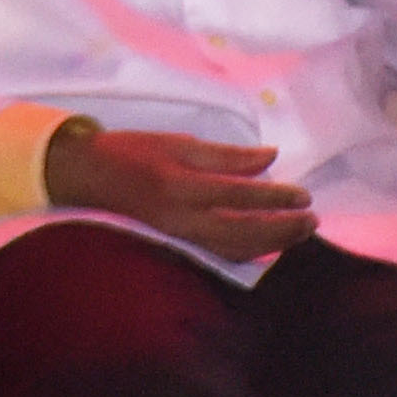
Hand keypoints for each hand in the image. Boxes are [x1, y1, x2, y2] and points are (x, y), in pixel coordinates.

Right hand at [51, 122, 313, 259]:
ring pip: (232, 249)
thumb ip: (225, 155)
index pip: (239, 195)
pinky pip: (217, 254)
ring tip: (297, 234)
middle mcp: (181, 218)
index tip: (305, 195)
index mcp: (181, 184)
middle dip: (281, 229)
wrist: (85, 177)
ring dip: (269, 244)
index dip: (275, 197)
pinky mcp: (174, 246)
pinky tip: (265, 246)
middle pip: (242, 231)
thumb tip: (271, 157)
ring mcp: (177, 237)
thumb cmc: (132, 152)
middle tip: (311, 222)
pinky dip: (245, 252)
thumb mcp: (178, 142)